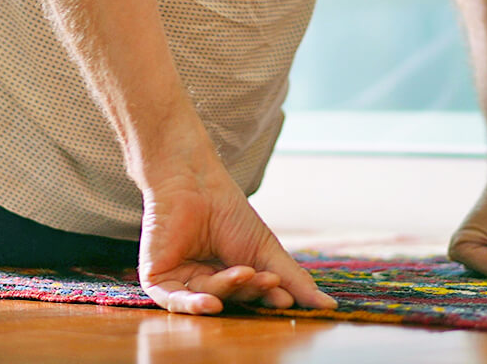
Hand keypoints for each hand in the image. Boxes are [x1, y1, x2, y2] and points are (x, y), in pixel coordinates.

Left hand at [137, 162, 336, 314]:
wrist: (193, 180)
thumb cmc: (228, 210)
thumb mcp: (266, 249)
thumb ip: (295, 280)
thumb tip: (329, 307)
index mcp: (230, 276)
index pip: (251, 297)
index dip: (268, 299)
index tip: (286, 299)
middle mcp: (205, 282)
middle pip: (232, 299)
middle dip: (251, 289)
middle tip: (269, 279)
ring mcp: (181, 281)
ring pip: (208, 299)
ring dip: (229, 289)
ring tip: (244, 272)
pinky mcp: (157, 277)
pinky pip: (173, 302)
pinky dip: (193, 305)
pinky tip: (211, 304)